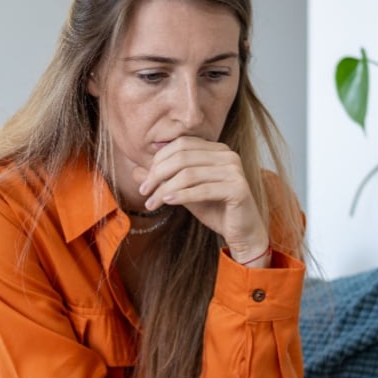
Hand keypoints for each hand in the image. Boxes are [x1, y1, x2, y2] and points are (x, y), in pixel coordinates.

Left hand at [139, 137, 268, 259]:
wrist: (241, 231)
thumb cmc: (215, 209)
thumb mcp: (184, 192)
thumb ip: (164, 180)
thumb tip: (135, 170)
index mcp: (217, 149)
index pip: (181, 145)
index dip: (158, 161)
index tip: (144, 181)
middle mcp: (228, 155)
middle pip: (182, 157)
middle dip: (158, 174)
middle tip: (144, 192)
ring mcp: (234, 170)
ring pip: (189, 174)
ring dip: (165, 188)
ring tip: (152, 203)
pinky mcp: (238, 188)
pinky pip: (202, 190)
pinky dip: (181, 195)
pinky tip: (167, 201)